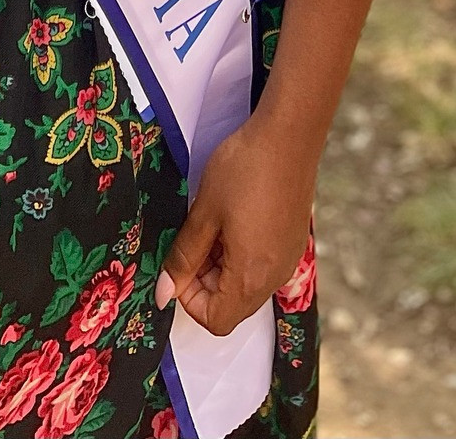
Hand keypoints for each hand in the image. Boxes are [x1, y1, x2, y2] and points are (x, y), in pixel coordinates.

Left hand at [155, 116, 312, 337]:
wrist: (289, 135)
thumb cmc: (244, 169)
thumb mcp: (205, 212)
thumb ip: (183, 257)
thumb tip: (163, 294)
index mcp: (250, 277)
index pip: (215, 320)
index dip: (189, 300)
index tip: (180, 264)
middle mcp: (274, 278)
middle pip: (232, 306)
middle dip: (204, 282)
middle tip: (193, 239)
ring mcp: (287, 261)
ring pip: (246, 286)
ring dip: (222, 267)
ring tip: (212, 224)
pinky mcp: (292, 243)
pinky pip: (262, 267)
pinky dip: (242, 256)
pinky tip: (234, 218)